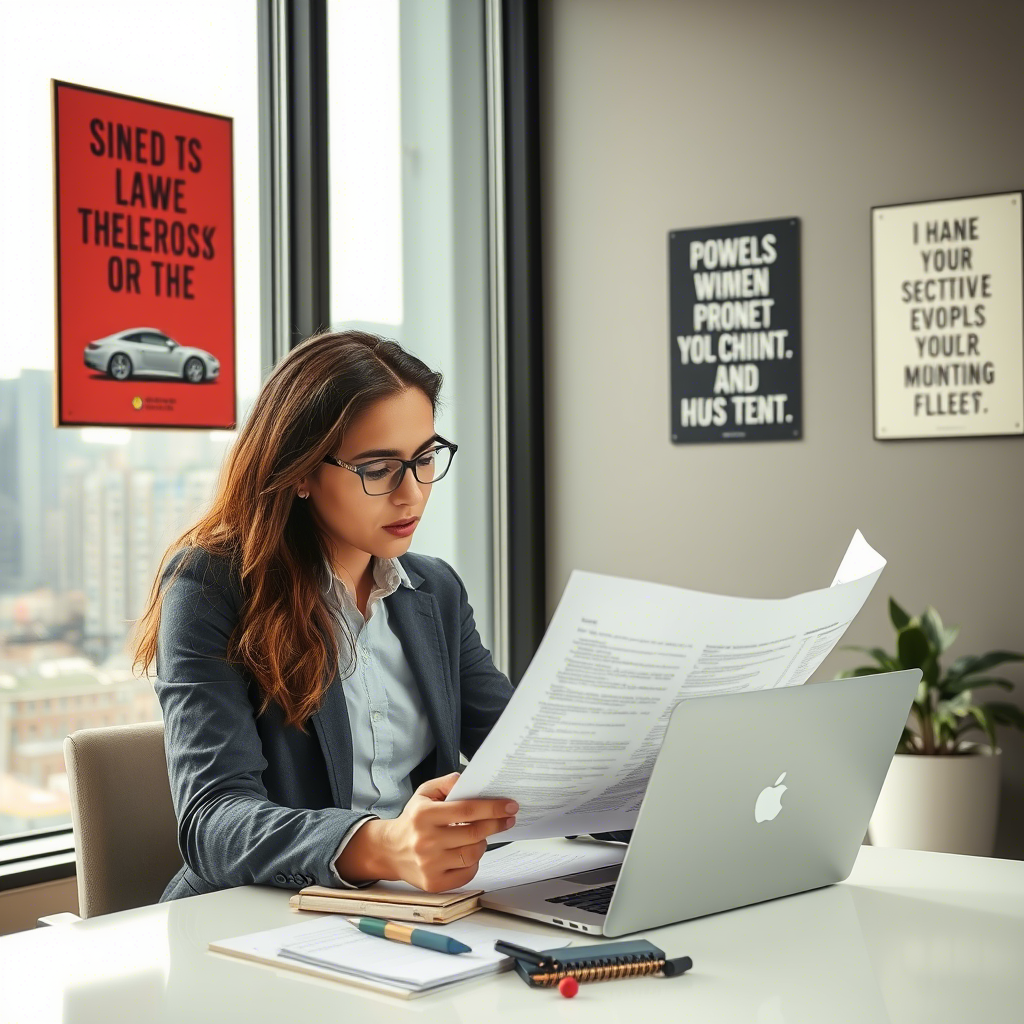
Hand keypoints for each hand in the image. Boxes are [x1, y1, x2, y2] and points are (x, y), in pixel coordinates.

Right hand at [378, 771, 518, 891]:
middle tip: (508, 819)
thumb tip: (469, 780)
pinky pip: (467, 873)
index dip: (492, 808)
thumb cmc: (413, 819)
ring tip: (479, 836)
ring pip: (473, 854)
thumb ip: (447, 783)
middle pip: (474, 833)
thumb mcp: (424, 793)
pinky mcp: (434, 883)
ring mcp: (429, 865)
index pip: (467, 810)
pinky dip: (473, 862)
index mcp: (424, 815)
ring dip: (482, 843)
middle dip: (496, 824)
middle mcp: (425, 841)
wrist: (391, 850)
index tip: (510, 806)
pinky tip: (468, 852)